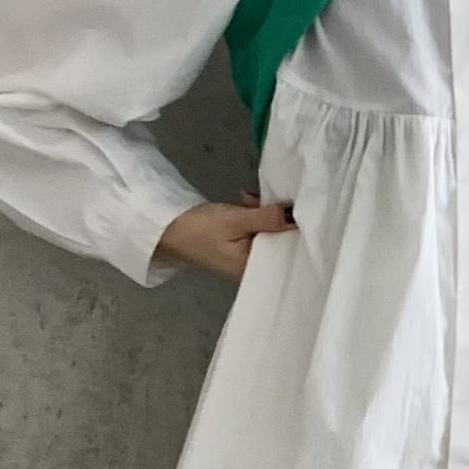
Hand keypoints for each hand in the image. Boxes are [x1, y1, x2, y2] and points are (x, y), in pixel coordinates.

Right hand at [154, 190, 297, 281]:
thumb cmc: (198, 230)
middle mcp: (254, 268)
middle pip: (280, 241)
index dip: (297, 232)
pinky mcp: (239, 245)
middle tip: (269, 198)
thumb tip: (296, 215)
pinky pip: (256, 229)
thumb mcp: (235, 221)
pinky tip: (245, 201)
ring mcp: (246, 257)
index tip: (303, 210)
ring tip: (248, 199)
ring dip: (264, 212)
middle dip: (277, 217)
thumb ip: (267, 218)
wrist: (165, 229)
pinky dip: (254, 214)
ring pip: (268, 232)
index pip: (288, 254)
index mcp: (255, 270)